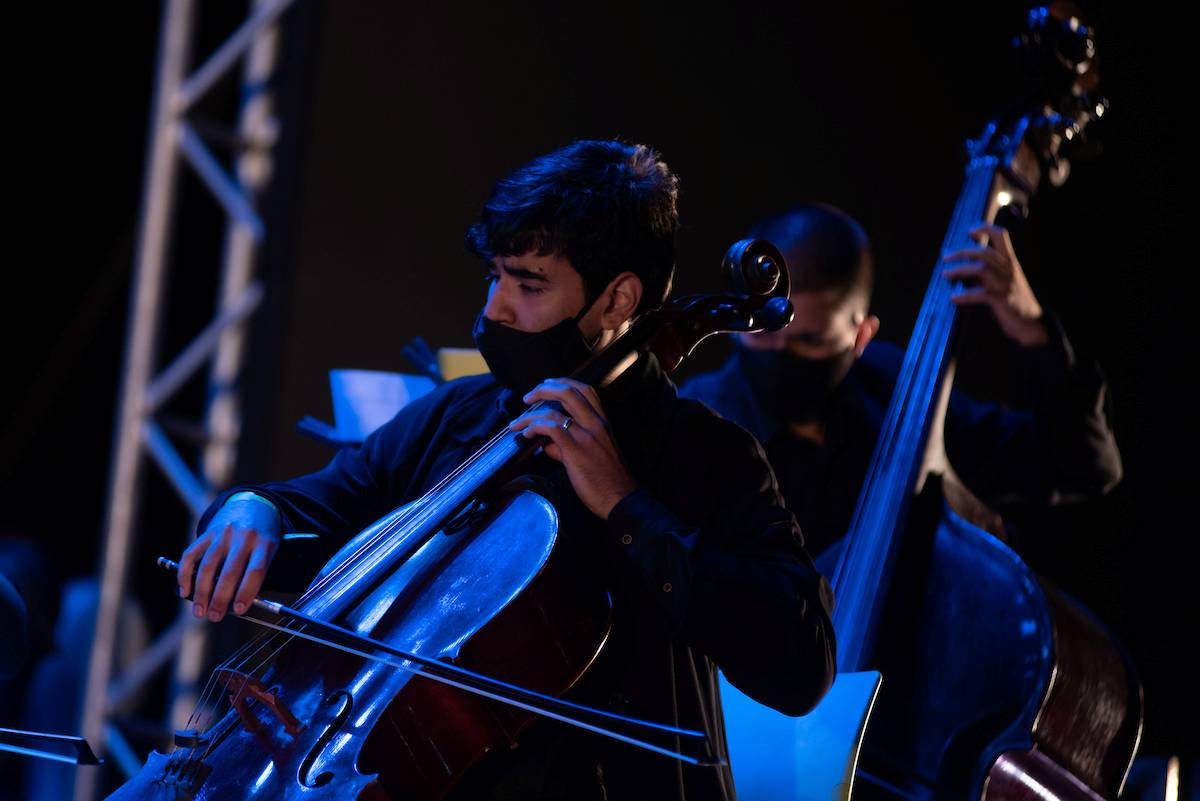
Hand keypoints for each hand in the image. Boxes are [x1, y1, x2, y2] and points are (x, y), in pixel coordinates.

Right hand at [178, 496, 280, 621]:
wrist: (253, 504)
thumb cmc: (262, 535)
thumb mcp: (270, 550)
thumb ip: (256, 572)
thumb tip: (236, 603)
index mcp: (265, 543)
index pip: (256, 571)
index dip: (246, 592)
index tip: (238, 610)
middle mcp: (243, 537)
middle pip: (229, 572)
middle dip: (220, 599)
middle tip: (214, 616)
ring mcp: (223, 534)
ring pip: (208, 566)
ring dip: (201, 592)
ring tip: (199, 611)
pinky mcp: (207, 533)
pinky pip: (191, 555)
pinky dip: (185, 575)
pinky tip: (185, 591)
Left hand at [510, 378, 636, 518]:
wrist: (621, 498)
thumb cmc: (608, 479)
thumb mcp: (591, 454)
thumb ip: (566, 446)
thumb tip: (545, 443)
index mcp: (602, 422)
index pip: (585, 390)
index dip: (563, 382)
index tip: (546, 384)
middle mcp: (596, 424)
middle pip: (568, 392)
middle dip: (543, 389)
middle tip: (528, 396)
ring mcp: (586, 437)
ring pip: (554, 412)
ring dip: (530, 415)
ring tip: (518, 423)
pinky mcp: (576, 452)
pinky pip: (551, 430)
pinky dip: (535, 428)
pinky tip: (527, 435)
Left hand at [942, 223, 1048, 346]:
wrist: (1030, 323)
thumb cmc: (1013, 299)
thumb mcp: (1004, 279)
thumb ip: (988, 269)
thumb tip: (964, 263)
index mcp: (1010, 261)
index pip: (1001, 236)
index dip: (985, 229)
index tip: (970, 231)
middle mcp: (1008, 269)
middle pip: (984, 252)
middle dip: (962, 252)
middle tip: (946, 257)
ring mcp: (1005, 284)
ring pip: (980, 270)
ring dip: (960, 270)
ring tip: (945, 275)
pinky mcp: (1001, 300)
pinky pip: (980, 294)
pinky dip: (964, 295)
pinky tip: (953, 298)